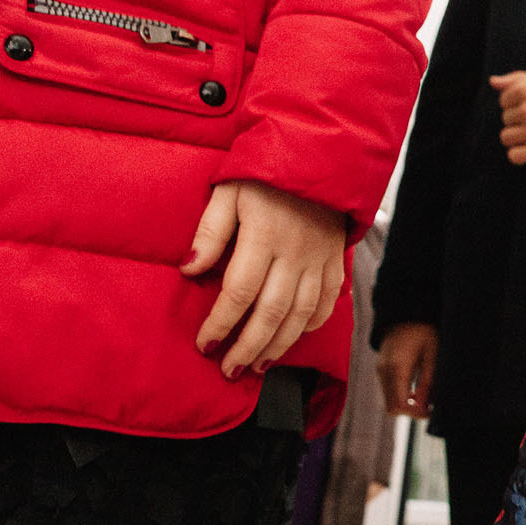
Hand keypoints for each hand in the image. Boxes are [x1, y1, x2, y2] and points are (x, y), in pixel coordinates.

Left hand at [182, 181, 345, 377]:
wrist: (319, 155)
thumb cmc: (265, 174)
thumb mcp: (228, 192)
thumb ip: (209, 232)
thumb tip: (189, 269)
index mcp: (265, 236)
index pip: (239, 292)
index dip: (220, 323)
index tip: (204, 344)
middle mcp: (296, 254)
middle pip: (271, 313)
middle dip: (248, 346)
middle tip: (229, 369)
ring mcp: (320, 260)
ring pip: (301, 315)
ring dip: (279, 345)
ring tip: (258, 365)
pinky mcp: (336, 261)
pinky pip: (327, 302)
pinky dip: (312, 324)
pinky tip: (294, 336)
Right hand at [378, 321, 439, 417]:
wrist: (405, 312)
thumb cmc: (424, 331)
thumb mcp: (432, 353)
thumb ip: (428, 379)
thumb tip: (425, 405)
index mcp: (396, 368)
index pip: (398, 405)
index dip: (415, 414)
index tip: (432, 411)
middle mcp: (384, 371)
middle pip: (391, 408)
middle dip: (411, 411)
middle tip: (430, 406)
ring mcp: (380, 371)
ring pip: (389, 401)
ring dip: (406, 404)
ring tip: (426, 397)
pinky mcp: (381, 369)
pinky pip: (388, 391)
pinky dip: (401, 396)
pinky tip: (417, 390)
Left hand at [491, 70, 525, 163]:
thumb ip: (516, 78)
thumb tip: (494, 82)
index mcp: (525, 89)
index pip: (503, 101)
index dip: (517, 103)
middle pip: (505, 120)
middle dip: (519, 119)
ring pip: (507, 138)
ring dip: (518, 137)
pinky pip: (515, 156)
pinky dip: (520, 154)